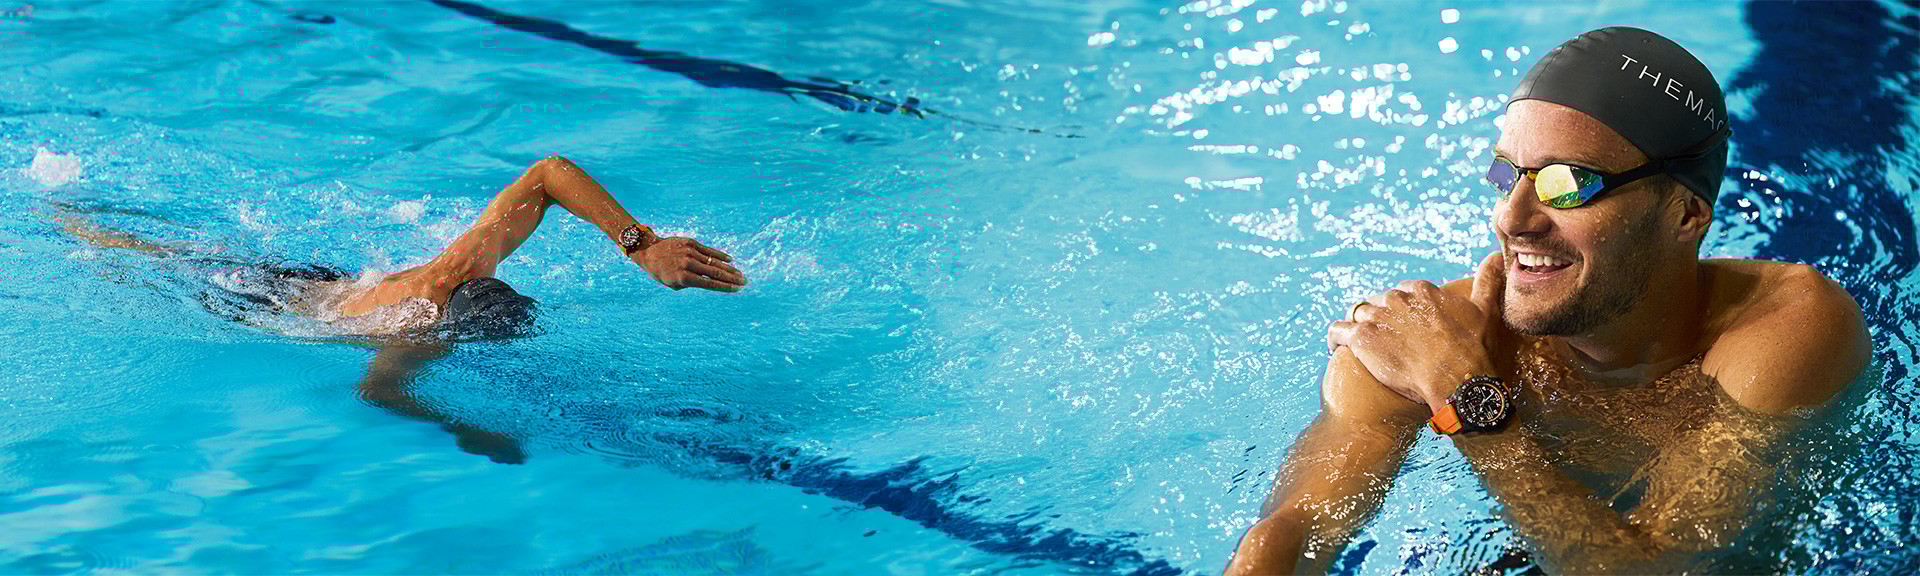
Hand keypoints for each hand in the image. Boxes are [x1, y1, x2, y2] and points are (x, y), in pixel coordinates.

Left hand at [631, 236, 746, 291]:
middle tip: (744, 282)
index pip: (710, 284)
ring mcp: (691, 252)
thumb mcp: (674, 284)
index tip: (737, 289)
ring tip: (740, 274)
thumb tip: (712, 283)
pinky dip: (720, 255)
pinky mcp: (691, 243)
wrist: (649, 252)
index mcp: (684, 278)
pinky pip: (709, 250)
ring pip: (714, 262)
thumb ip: (692, 284)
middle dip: (732, 278)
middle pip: (716, 273)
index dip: (725, 287)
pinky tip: (730, 260)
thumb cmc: (661, 272)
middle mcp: (689, 264)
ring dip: (729, 269)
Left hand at [1328, 252, 1507, 409]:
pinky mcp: (1360, 338)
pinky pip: (1337, 331)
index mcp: (1421, 290)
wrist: (1454, 378)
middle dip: (1384, 317)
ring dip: (1361, 326)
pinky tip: (1337, 346)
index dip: (1405, 308)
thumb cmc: (1471, 347)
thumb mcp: (1483, 309)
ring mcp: (1376, 317)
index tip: (1409, 323)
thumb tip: (1496, 257)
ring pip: (1359, 313)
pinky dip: (1335, 337)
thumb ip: (1486, 281)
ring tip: (1364, 344)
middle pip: (1380, 302)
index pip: (1404, 291)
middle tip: (1390, 339)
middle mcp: (1396, 299)